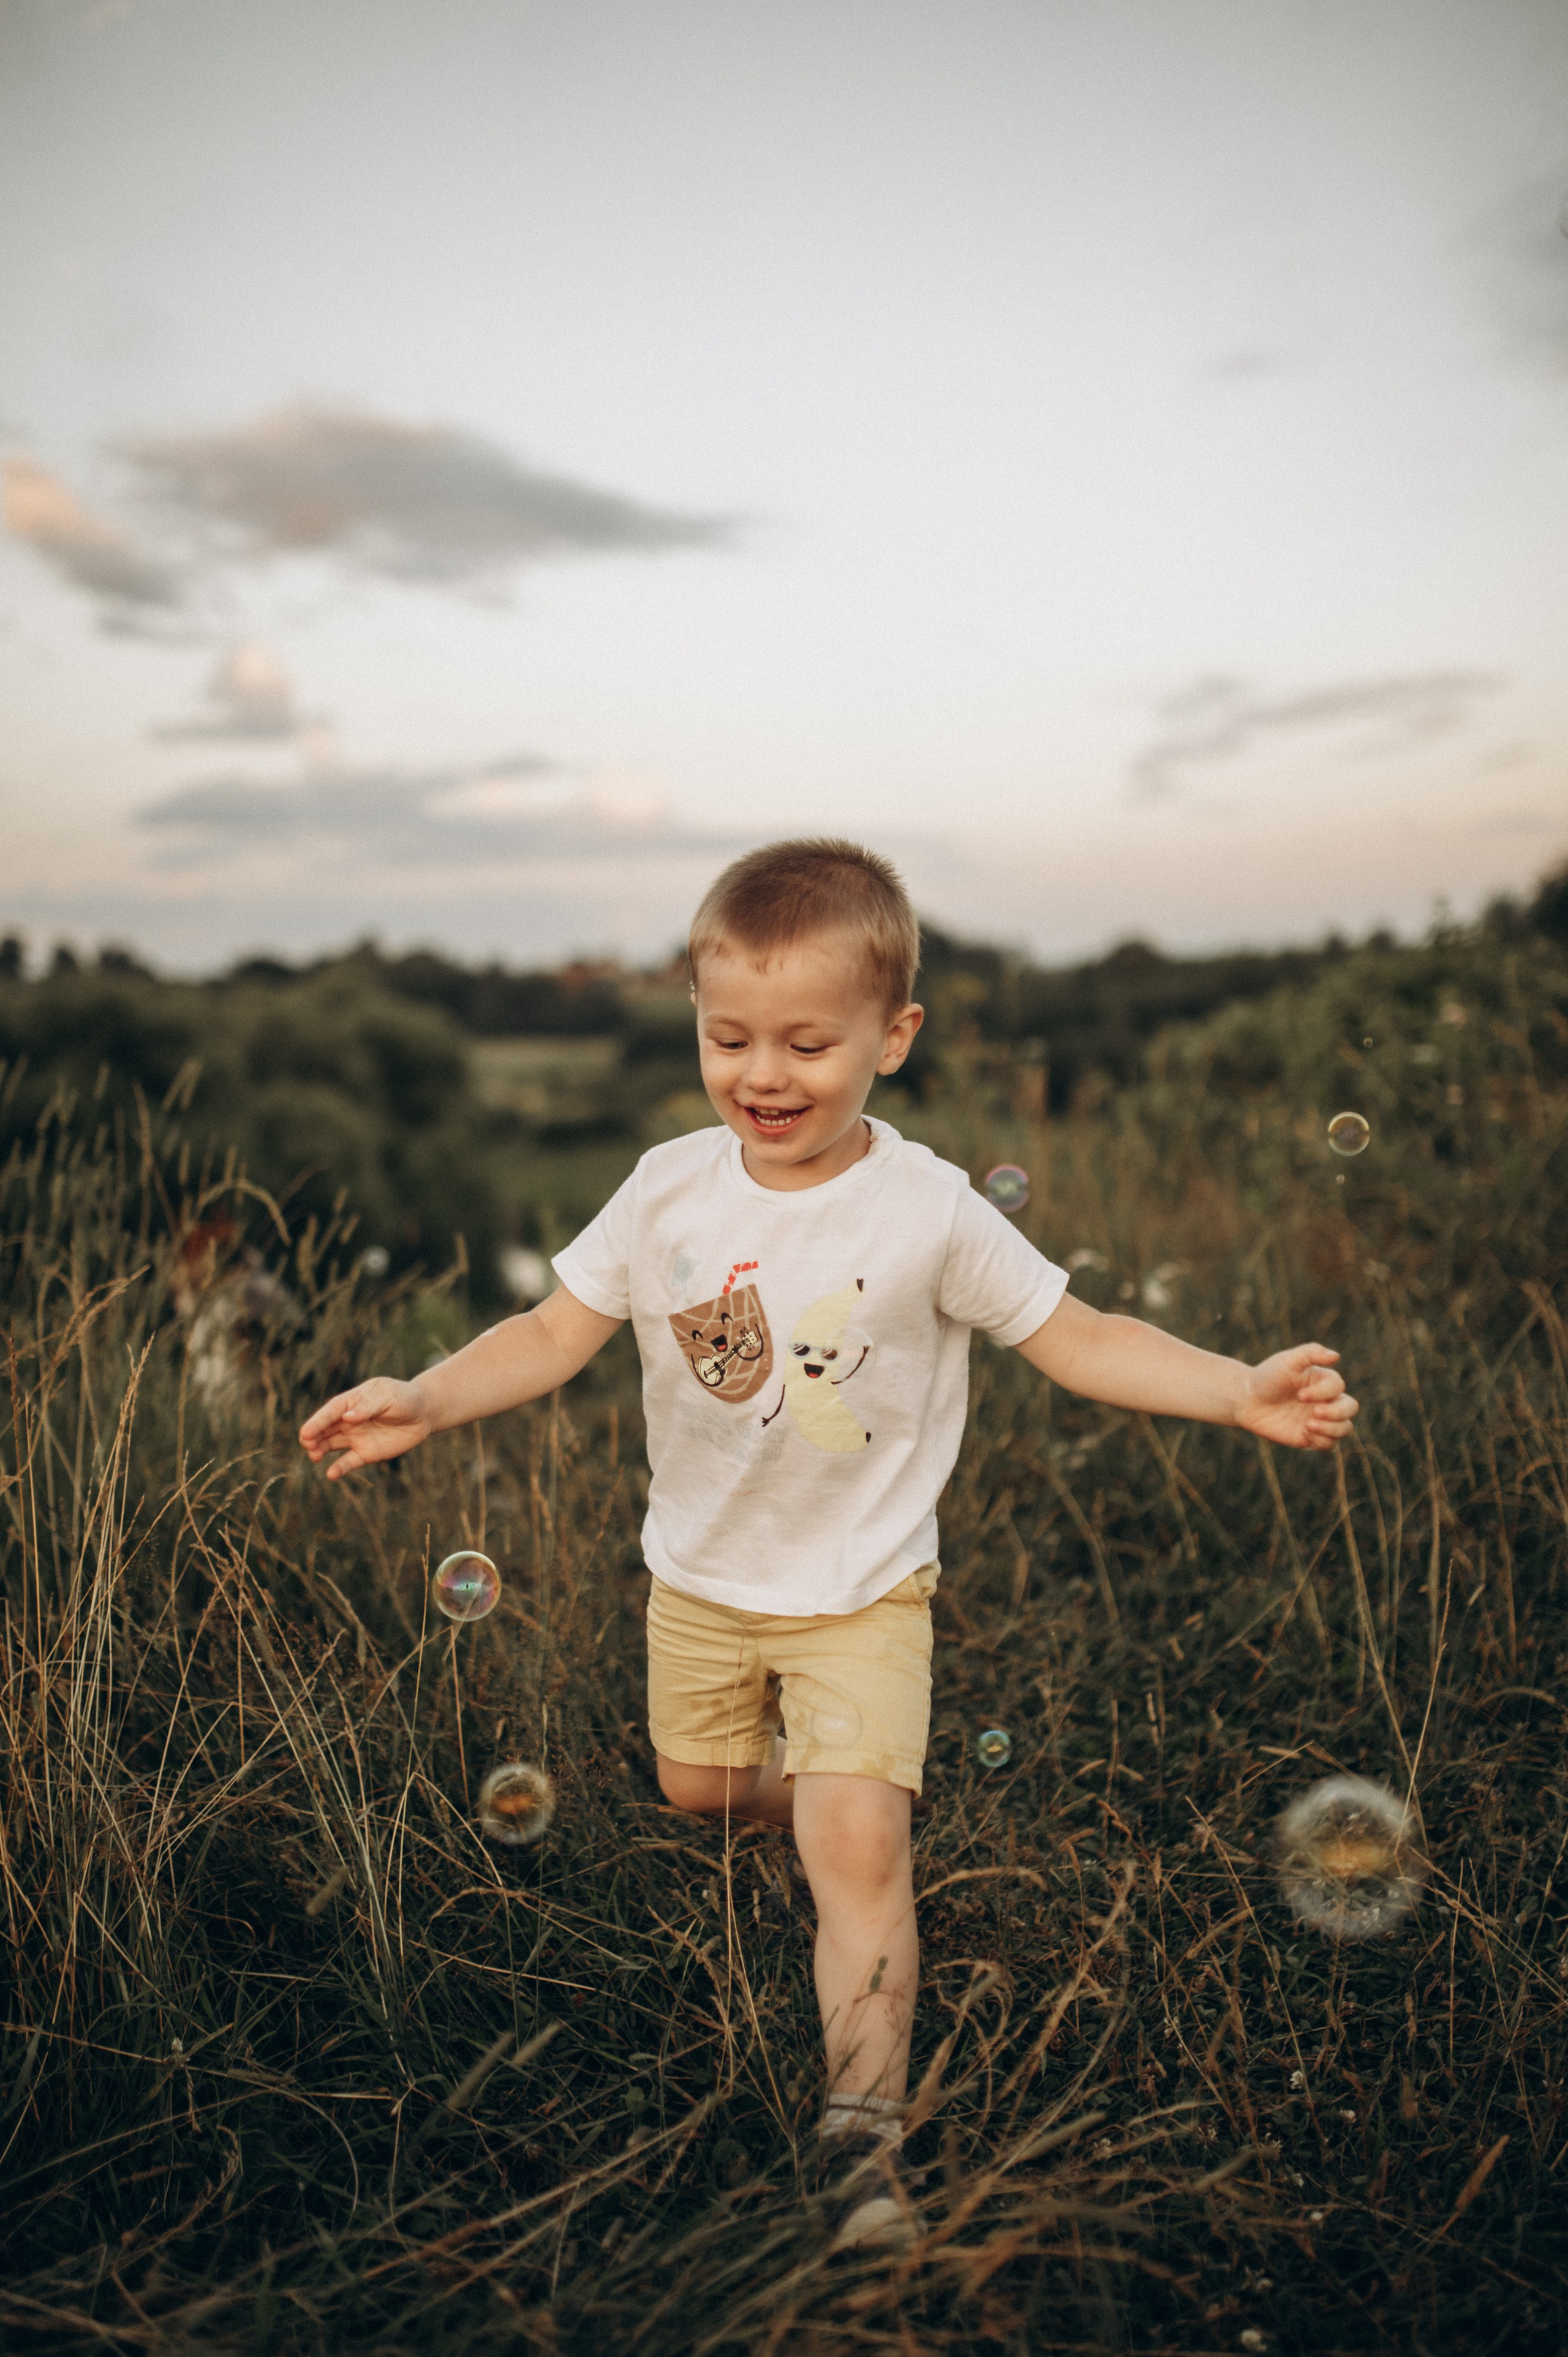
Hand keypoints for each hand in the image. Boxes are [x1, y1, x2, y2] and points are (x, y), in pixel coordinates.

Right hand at [299, 1377, 433, 1479]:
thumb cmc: (404, 1398)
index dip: (317, 1421)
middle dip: (313, 1436)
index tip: (305, 1432)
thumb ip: (369, 1406)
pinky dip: (339, 1468)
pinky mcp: (366, 1453)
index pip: (331, 1411)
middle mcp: (348, 1420)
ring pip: (331, 1445)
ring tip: (314, 1456)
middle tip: (306, 1444)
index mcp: (352, 1401)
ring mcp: (355, 1437)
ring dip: (320, 1450)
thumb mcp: (388, 1396)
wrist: (423, 1414)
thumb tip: (348, 1417)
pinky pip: (349, 1462)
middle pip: (325, 1429)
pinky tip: (331, 1474)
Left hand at [1236, 1344, 1357, 1451]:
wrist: (1247, 1400)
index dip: (1323, 1393)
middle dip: (1336, 1413)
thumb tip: (1336, 1356)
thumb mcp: (1288, 1360)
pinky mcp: (1311, 1437)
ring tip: (1308, 1425)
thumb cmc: (1268, 1377)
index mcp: (1324, 1381)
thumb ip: (1311, 1353)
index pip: (1338, 1387)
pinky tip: (1304, 1432)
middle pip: (1350, 1408)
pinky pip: (1329, 1444)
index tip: (1299, 1394)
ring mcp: (1321, 1420)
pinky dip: (1322, 1440)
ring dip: (1331, 1428)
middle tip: (1314, 1413)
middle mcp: (1327, 1400)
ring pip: (1345, 1428)